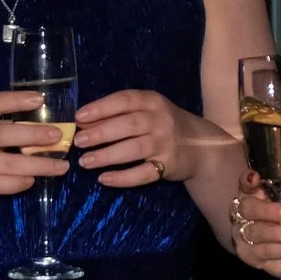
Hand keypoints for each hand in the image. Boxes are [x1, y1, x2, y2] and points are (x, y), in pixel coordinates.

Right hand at [0, 90, 67, 212]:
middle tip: (59, 135)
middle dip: (35, 134)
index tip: (40, 98)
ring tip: (61, 166)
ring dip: (38, 164)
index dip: (17, 99)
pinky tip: (33, 181)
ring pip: (9, 162)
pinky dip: (18, 183)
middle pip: (5, 133)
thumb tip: (43, 126)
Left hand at [72, 88, 210, 186]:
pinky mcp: (168, 165)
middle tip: (78, 142)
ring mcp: (166, 143)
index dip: (101, 108)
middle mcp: (160, 120)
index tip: (79, 117)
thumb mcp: (146, 112)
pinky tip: (104, 179)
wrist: (201, 146)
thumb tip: (83, 121)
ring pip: (133, 149)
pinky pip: (142, 174)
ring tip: (85, 162)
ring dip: (106, 156)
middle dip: (100, 133)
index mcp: (152, 101)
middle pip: (127, 125)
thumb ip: (117, 114)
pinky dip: (122, 178)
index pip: (125, 100)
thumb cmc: (164, 125)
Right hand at [230, 159, 280, 279]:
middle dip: (269, 211)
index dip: (246, 180)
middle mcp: (248, 212)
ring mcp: (245, 233)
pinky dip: (279, 249)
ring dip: (280, 233)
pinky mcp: (248, 254)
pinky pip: (258, 250)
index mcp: (259, 194)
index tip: (256, 178)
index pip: (245, 183)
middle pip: (246, 207)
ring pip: (254, 231)